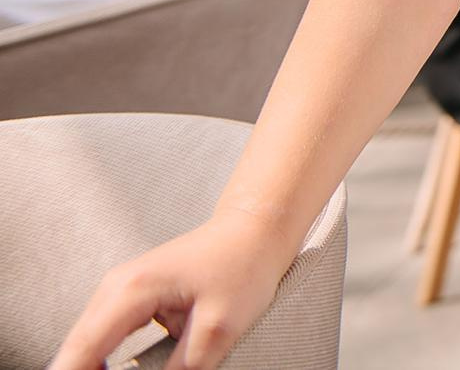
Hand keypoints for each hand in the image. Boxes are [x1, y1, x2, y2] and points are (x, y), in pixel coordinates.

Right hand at [48, 211, 298, 369]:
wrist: (254, 232)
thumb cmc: (244, 267)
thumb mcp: (219, 327)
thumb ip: (182, 369)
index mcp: (131, 291)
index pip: (82, 350)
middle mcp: (115, 288)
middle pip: (76, 348)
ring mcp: (119, 291)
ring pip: (85, 344)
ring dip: (91, 367)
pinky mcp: (129, 299)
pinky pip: (101, 338)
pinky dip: (101, 361)